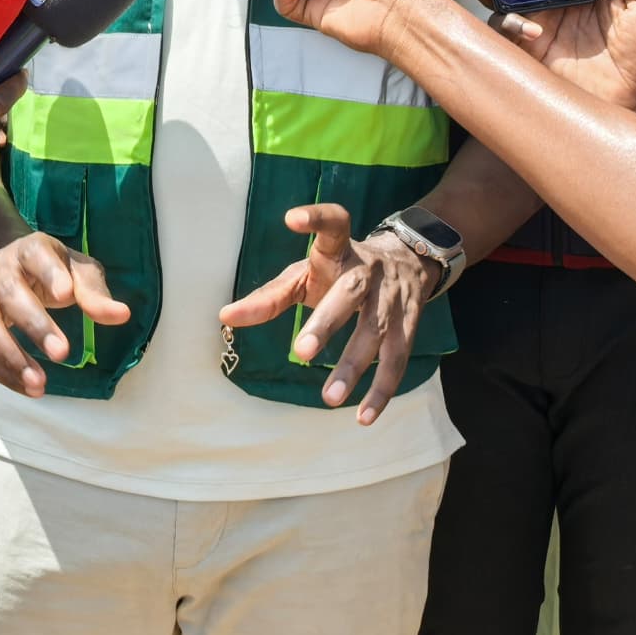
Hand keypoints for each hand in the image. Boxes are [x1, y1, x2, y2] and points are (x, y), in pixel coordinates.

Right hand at [0, 231, 129, 396]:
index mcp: (30, 249)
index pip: (36, 255)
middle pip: (10, 293)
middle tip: (63, 353)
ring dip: (11, 357)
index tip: (68, 295)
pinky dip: (2, 373)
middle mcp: (0, 269)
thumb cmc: (52, 270)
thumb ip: (94, 292)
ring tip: (40, 384)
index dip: (50, 273)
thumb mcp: (77, 271)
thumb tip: (122, 315)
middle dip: (35, 325)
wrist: (8, 264)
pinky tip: (28, 388)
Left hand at [218, 205, 435, 422]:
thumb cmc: (339, 271)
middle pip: (350, 293)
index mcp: (339, 248)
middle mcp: (368, 268)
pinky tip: (363, 416)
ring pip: (376, 330)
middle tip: (301, 351)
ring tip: (330, 398)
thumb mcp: (306, 274)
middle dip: (327, 322)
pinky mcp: (411, 322)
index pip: (332, 223)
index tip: (291, 219)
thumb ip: (269, 296)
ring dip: (354, 366)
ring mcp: (392, 296)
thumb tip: (224, 317)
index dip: (315, 218)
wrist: (409, 261)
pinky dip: (382, 390)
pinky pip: (398, 359)